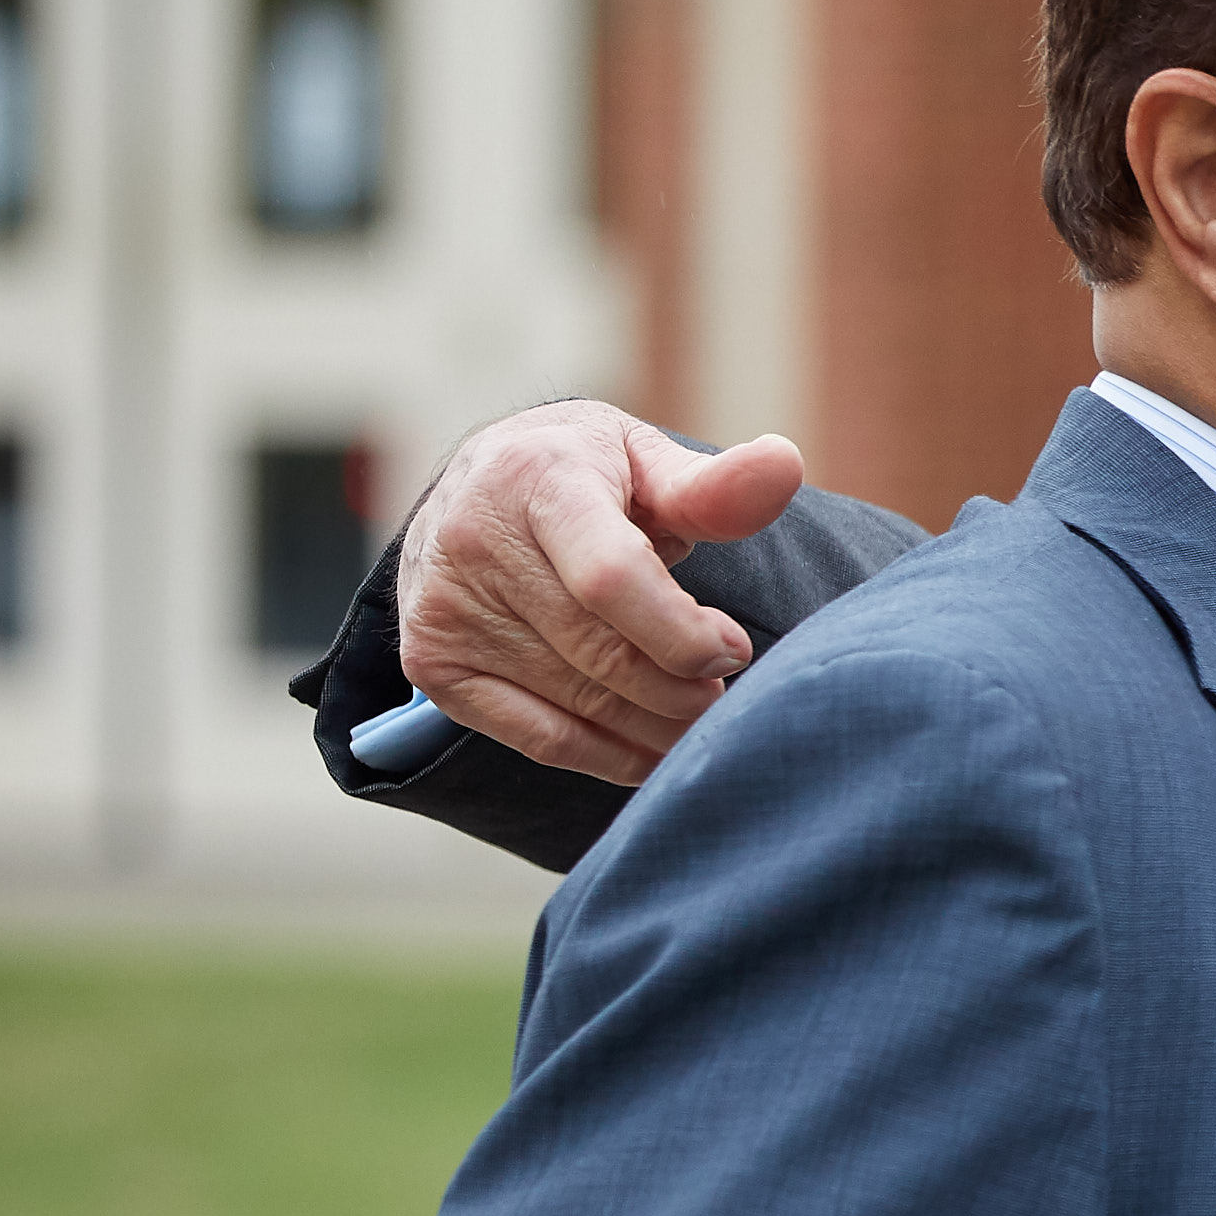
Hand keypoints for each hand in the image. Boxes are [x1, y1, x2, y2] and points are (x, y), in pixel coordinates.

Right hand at [394, 401, 809, 785]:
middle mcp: (473, 541)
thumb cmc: (584, 475)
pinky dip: (607, 756)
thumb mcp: (645, 459)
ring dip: (655, 726)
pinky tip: (652, 751)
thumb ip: (712, 484)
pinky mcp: (433, 662)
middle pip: (598, 650)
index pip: (610, 577)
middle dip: (679, 687)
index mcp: (536, 477)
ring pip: (575, 701)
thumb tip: (783, 465)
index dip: (682, 631)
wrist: (476, 488)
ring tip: (700, 717)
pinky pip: (536, 737)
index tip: (733, 649)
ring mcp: (443, 608)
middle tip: (723, 692)